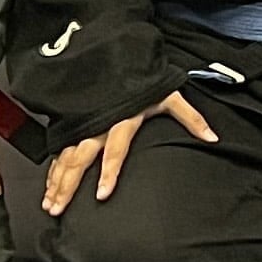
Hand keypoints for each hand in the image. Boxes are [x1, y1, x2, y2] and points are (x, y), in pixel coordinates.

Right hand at [39, 90, 214, 216]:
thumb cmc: (142, 78)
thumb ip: (191, 118)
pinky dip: (53, 169)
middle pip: (80, 158)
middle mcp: (97, 124)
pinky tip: (48, 186)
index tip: (102, 194)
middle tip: (59, 208)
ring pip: (66, 156)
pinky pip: (60, 149)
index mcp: (121, 119)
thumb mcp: (169, 95)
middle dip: (68, 185)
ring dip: (57, 181)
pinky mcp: (74, 122)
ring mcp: (83, 123)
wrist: (117, 53)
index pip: (115, 150)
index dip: (109, 172)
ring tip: (50, 204)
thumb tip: (213, 138)